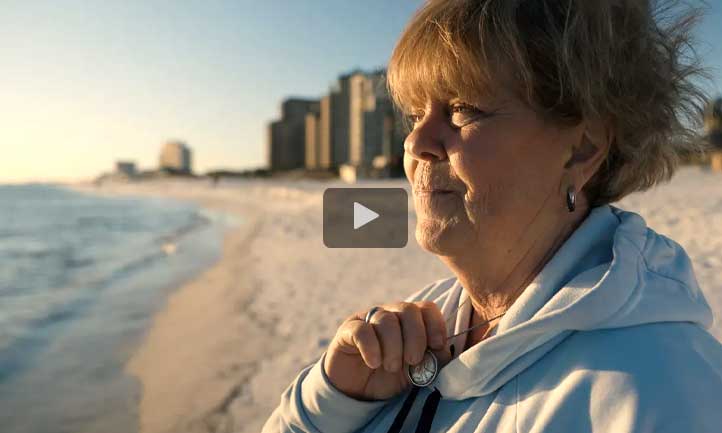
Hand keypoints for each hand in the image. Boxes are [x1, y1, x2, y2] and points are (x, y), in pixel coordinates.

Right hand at [323, 301, 451, 400]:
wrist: (356, 392)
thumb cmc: (390, 379)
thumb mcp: (416, 372)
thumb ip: (433, 360)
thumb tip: (445, 350)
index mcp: (410, 321)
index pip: (427, 308)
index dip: (435, 325)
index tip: (437, 345)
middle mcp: (391, 314)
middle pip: (408, 310)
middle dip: (415, 337)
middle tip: (412, 360)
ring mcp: (368, 319)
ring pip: (386, 320)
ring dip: (393, 347)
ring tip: (391, 367)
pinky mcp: (348, 330)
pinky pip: (362, 330)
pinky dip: (372, 348)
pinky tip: (374, 363)